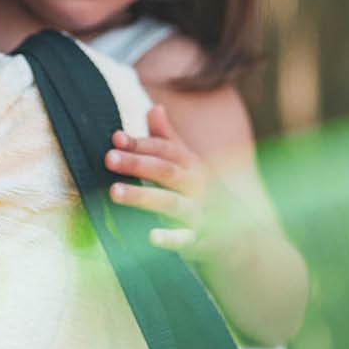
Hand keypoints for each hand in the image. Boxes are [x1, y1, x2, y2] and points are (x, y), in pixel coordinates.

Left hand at [104, 105, 223, 258]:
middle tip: (108, 158)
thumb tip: (154, 107)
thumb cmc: (202, 193)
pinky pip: (185, 239)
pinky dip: (170, 238)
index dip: (142, 143)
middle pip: (166, 171)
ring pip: (171, 203)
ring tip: (114, 192)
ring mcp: (199, 213)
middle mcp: (197, 186)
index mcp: (193, 165)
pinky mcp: (199, 240)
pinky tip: (151, 237)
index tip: (115, 138)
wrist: (240, 232)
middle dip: (137, 164)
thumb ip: (168, 139)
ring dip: (142, 196)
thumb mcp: (189, 165)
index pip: (166, 150)